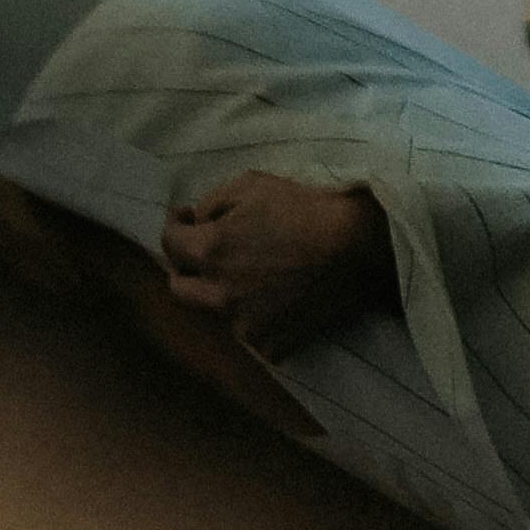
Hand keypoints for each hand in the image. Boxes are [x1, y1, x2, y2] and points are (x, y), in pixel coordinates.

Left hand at [159, 169, 397, 361]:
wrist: (360, 248)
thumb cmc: (308, 209)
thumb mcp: (254, 184)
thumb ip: (212, 202)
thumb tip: (195, 220)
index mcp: (210, 252)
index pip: (168, 244)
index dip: (174, 225)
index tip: (187, 218)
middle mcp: (218, 295)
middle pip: (178, 289)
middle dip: (185, 267)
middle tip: (207, 251)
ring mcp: (244, 326)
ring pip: (214, 313)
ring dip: (221, 294)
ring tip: (249, 274)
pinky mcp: (271, 346)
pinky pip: (250, 335)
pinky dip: (255, 319)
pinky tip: (275, 300)